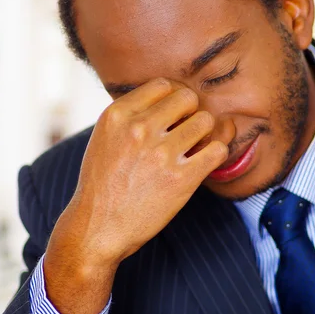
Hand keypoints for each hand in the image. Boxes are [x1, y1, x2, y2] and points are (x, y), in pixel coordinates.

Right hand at [43, 78, 227, 313]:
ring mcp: (161, 153)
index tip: (174, 116)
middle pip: (189, 98)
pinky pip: (218, 150)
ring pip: (206, 121)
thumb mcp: (105, 137)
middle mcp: (139, 128)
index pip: (164, 86)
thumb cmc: (104, 182)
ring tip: (197, 146)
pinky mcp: (181, 179)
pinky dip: (217, 153)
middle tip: (187, 131)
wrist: (97, 228)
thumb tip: (174, 96)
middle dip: (192, 112)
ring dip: (206, 133)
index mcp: (118, 114)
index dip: (174, 99)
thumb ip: (133, 114)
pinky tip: (206, 161)